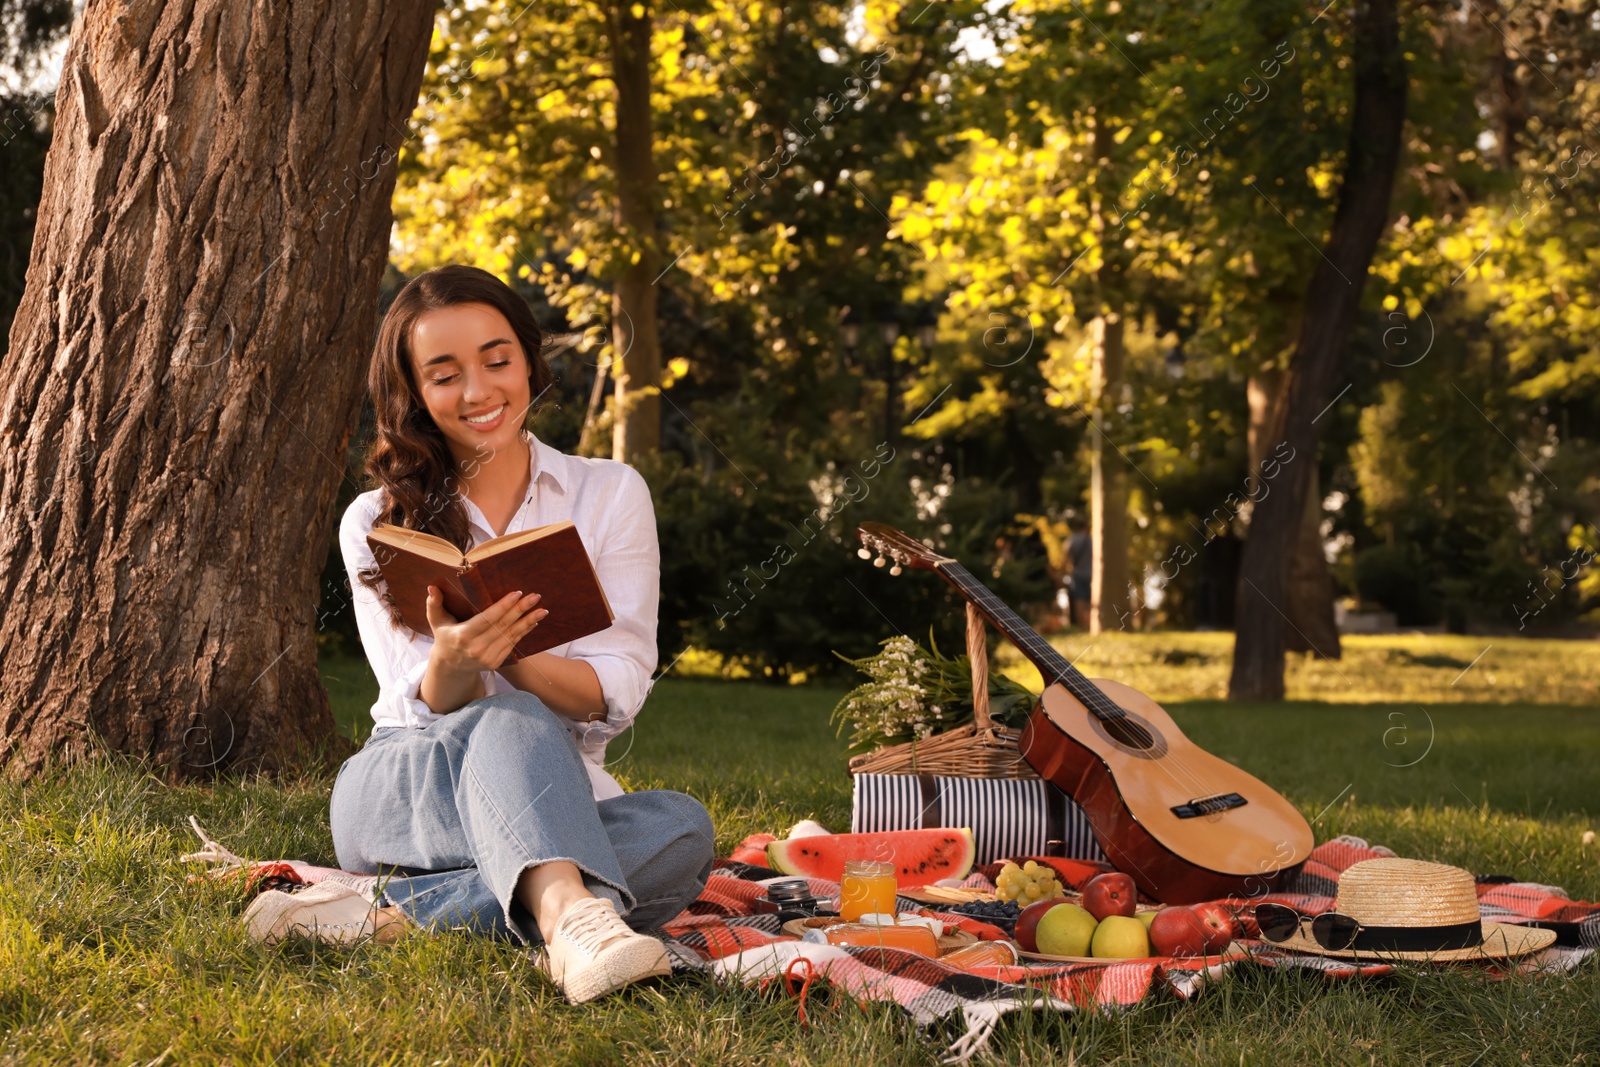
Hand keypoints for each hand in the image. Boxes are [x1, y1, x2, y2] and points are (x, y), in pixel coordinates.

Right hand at [424, 586, 547, 677]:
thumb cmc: (444, 636)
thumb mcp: (436, 621)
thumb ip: (434, 604)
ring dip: (528, 622)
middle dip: (521, 610)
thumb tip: (432, 587)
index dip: (503, 606)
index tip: (517, 593)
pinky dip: (524, 632)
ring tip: (542, 609)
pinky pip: (513, 644)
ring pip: (511, 636)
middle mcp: (476, 648)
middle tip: (535, 596)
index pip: (487, 619)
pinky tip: (534, 621)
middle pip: (503, 626)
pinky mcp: (495, 662)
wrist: (449, 666)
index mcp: (463, 636)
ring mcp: (487, 658)